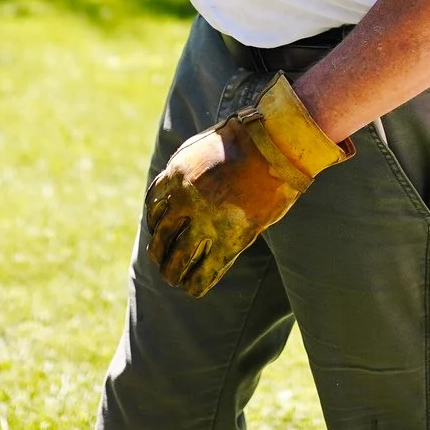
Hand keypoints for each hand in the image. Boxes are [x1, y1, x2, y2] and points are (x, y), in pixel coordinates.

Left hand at [146, 74, 350, 296]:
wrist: (276, 144)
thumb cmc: (246, 140)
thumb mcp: (203, 147)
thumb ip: (186, 168)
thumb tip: (176, 186)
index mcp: (176, 175)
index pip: (153, 207)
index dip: (154, 224)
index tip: (157, 233)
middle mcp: (185, 200)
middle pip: (162, 236)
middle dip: (159, 253)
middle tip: (160, 263)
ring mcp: (207, 221)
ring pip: (179, 258)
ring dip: (173, 273)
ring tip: (174, 281)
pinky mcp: (231, 238)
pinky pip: (207, 269)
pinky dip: (198, 283)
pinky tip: (194, 290)